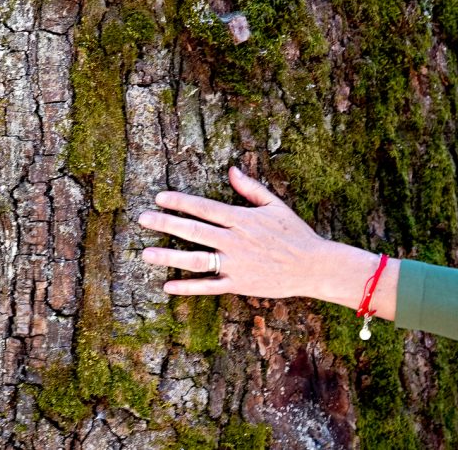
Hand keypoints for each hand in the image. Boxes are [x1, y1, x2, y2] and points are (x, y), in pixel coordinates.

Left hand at [138, 166, 331, 298]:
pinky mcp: (239, 284)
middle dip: (166, 224)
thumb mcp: (275, 205)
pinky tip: (168, 286)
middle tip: (142, 219)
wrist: (315, 267)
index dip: (180, 202)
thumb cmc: (295, 233)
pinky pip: (209, 287)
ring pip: (197, 260)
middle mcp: (235, 241)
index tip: (159, 197)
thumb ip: (250, 188)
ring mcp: (236, 264)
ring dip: (170, 257)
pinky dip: (188, 288)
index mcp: (241, 219)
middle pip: (194, 231)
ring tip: (146, 254)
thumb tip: (231, 169)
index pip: (204, 208)